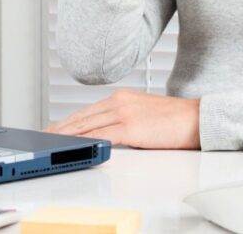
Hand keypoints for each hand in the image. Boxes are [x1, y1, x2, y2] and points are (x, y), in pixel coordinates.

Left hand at [44, 89, 200, 149]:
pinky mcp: (130, 127)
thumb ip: (123, 119)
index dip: (69, 120)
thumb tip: (107, 134)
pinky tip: (74, 146)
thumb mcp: (143, 114)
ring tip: (52, 143)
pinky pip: (101, 135)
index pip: (88, 110)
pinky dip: (84, 140)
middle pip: (82, 117)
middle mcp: (119, 101)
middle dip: (61, 128)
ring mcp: (124, 113)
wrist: (196, 118)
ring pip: (87, 125)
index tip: (55, 128)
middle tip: (45, 136)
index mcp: (121, 97)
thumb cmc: (174, 120)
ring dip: (67, 135)